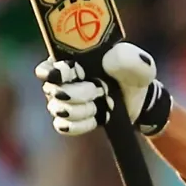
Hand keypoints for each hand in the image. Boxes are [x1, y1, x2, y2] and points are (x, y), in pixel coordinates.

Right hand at [37, 42, 171, 137]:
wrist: (138, 101)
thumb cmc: (132, 75)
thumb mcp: (137, 63)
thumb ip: (128, 58)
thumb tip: (108, 61)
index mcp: (70, 59)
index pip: (47, 68)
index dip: (55, 73)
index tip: (74, 73)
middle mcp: (60, 80)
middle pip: (54, 91)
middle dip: (80, 94)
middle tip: (101, 89)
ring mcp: (62, 101)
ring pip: (61, 110)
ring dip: (85, 109)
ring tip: (103, 103)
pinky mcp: (69, 120)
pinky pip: (65, 127)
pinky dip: (84, 123)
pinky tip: (98, 116)